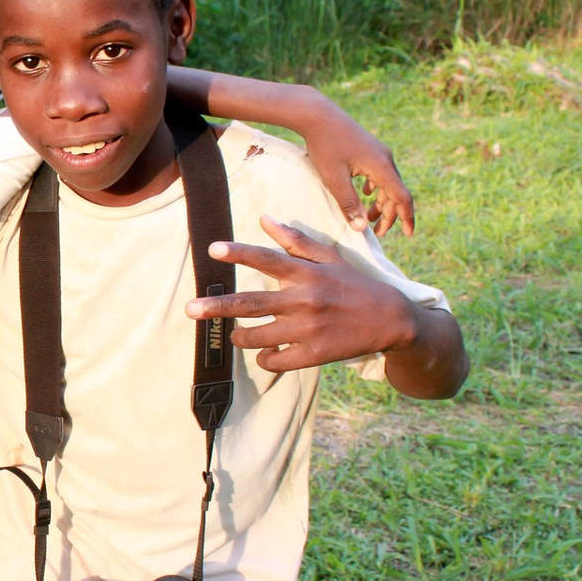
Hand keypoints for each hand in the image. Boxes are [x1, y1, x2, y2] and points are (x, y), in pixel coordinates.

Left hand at [185, 216, 418, 372]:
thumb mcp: (330, 257)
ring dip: (239, 336)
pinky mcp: (314, 355)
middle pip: (251, 303)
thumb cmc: (356, 285)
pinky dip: (264, 358)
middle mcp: (305, 300)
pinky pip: (274, 361)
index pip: (267, 259)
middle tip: (189, 309)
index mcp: (307, 274)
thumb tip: (265, 219)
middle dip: (216, 307)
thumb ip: (296, 240)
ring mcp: (308, 330)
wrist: (392, 321)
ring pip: (257, 337)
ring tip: (235, 334)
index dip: (239, 253)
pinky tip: (266, 352)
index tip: (213, 249)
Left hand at [294, 88, 414, 236]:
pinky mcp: (369, 149)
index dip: (406, 217)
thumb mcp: (333, 179)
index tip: (407, 235)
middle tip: (377, 232)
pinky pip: (379, 173)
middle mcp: (385, 159)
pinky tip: (366, 194)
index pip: (402, 198)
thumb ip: (348, 204)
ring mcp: (378, 152)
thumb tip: (361, 228)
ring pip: (387, 183)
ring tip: (368, 217)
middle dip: (389, 214)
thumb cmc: (324, 145)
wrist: (317, 114)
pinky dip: (376, 188)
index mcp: (381, 167)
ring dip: (381, 202)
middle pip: (396, 192)